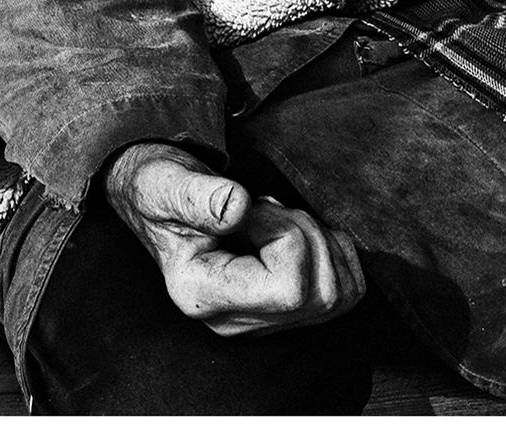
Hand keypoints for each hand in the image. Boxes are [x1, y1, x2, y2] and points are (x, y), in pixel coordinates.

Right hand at [103, 142, 362, 335]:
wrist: (159, 198)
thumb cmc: (161, 190)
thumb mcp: (166, 184)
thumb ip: (197, 195)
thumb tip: (237, 207)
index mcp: (201, 295)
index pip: (288, 289)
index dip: (284, 235)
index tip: (249, 207)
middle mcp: (234, 321)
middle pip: (319, 294)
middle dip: (304, 233)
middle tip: (263, 207)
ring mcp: (263, 321)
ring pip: (338, 294)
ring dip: (319, 241)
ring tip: (274, 219)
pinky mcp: (285, 310)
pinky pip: (345, 291)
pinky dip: (335, 251)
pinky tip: (294, 231)